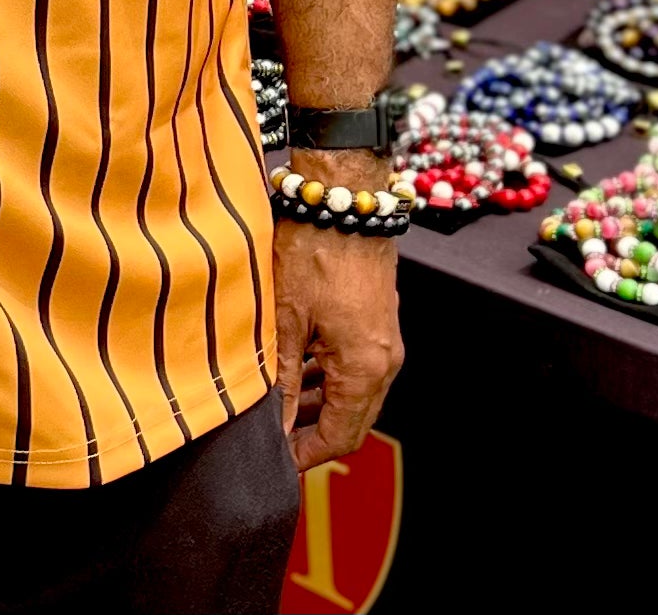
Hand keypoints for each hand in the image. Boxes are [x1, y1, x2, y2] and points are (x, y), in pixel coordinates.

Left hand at [272, 209, 402, 471]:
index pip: (340, 438)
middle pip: (354, 422)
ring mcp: (386, 340)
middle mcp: (385, 361)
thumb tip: (271, 427)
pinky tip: (300, 370)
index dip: (307, 456)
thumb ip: (281, 380)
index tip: (277, 461)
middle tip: (276, 437)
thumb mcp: (285, 320)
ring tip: (281, 406)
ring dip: (323, 406)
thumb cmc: (312, 250)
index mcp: (364, 369)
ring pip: (357, 394)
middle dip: (315, 436)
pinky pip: (360, 367)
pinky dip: (332, 378)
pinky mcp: (379, 320)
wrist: (343, 196)